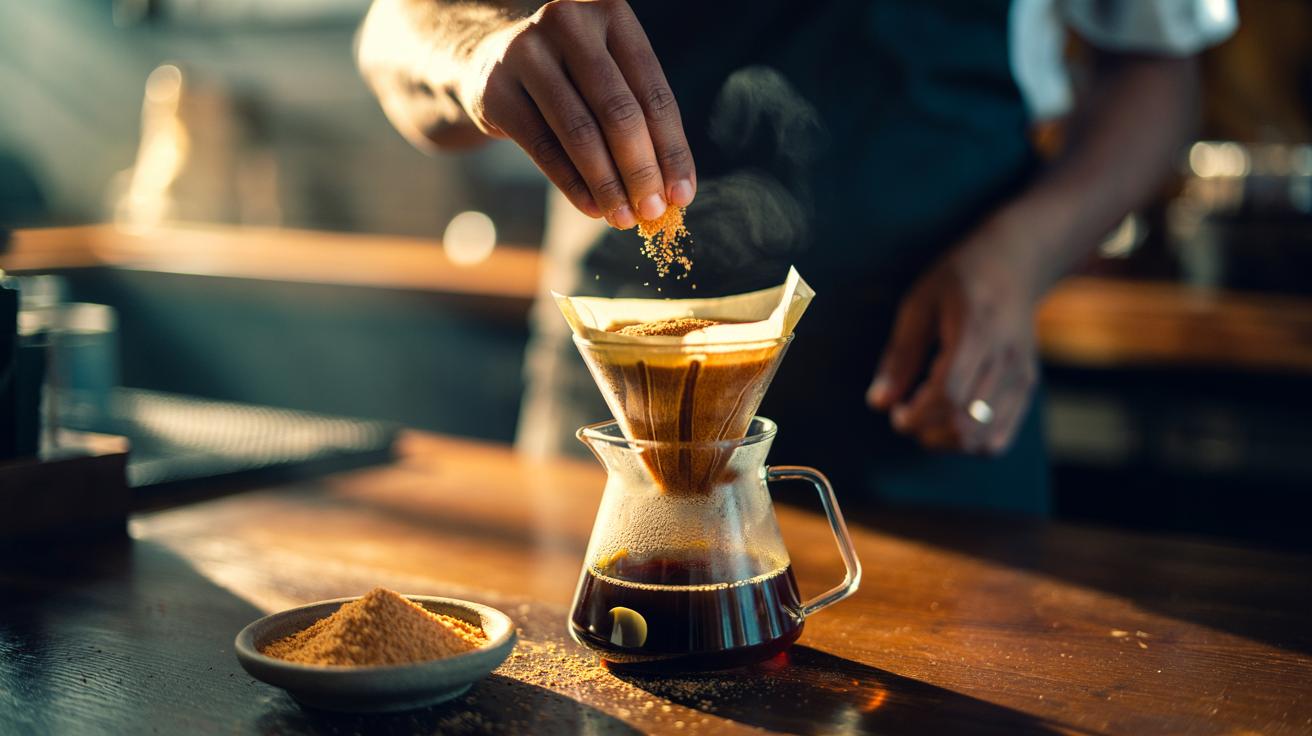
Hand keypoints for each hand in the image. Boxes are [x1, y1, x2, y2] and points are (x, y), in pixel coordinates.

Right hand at [457, 0, 695, 226]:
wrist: (489, 58)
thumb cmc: (569, 74)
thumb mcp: (608, 75)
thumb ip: (641, 118)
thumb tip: (674, 190)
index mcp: (610, 11)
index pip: (653, 92)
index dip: (672, 149)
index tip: (683, 195)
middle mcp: (568, 21)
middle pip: (619, 111)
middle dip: (641, 171)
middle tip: (654, 211)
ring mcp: (527, 52)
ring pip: (580, 132)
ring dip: (608, 184)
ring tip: (624, 218)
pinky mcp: (496, 88)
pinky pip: (543, 148)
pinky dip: (573, 184)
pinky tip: (593, 208)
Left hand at [866, 231, 1040, 454]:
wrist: (1014, 264)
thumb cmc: (959, 279)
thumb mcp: (919, 305)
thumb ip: (900, 356)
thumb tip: (878, 403)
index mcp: (976, 332)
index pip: (949, 393)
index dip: (917, 414)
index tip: (896, 413)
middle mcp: (1005, 358)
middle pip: (966, 421)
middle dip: (926, 431)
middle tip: (906, 416)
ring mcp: (1021, 375)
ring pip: (983, 437)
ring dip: (945, 441)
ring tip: (926, 420)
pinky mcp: (1026, 386)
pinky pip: (1000, 437)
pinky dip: (970, 443)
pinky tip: (950, 423)